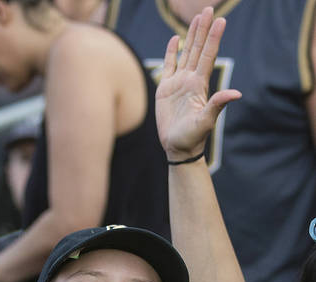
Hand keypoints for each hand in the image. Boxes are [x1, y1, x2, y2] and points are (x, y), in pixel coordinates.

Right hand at [154, 7, 240, 160]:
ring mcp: (178, 83)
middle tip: (208, 9)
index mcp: (199, 84)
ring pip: (186, 53)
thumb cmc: (192, 137)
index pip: (208, 56)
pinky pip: (169, 66)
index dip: (213, 38)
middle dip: (203, 29)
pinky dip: (172, 52)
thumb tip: (236, 94)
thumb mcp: (205, 122)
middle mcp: (190, 79)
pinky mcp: (165, 89)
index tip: (220, 20)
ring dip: (191, 36)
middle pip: (198, 49)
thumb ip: (217, 105)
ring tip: (197, 18)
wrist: (178, 147)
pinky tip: (174, 40)